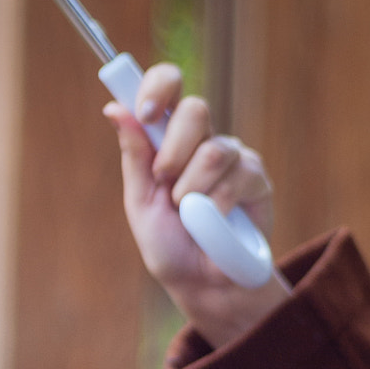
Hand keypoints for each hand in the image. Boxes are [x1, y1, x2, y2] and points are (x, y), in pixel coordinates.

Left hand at [104, 63, 290, 348]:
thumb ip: (134, 156)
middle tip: (166, 181)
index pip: (167, 86)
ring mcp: (232, 155)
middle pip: (195, 109)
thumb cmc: (168, 242)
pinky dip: (219, 204)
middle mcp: (200, 140)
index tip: (145, 113)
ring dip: (194, 189)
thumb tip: (113, 107)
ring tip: (190, 213)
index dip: (157, 87)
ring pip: (216, 150)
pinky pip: (239, 175)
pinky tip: (216, 220)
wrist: (203, 282)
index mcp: (167, 139)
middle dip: (175, 149)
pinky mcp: (257, 177)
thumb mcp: (141, 201)